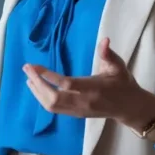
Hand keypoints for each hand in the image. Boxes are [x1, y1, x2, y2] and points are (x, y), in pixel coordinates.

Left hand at [23, 38, 154, 132]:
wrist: (128, 107)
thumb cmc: (123, 83)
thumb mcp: (118, 66)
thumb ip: (108, 54)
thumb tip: (105, 40)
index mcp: (93, 89)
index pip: (66, 84)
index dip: (48, 76)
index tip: (34, 66)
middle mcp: (83, 102)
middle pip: (53, 98)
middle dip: (37, 83)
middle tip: (26, 68)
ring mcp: (78, 110)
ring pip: (51, 106)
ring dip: (37, 92)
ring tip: (28, 77)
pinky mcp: (75, 114)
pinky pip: (55, 109)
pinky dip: (42, 99)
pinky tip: (37, 88)